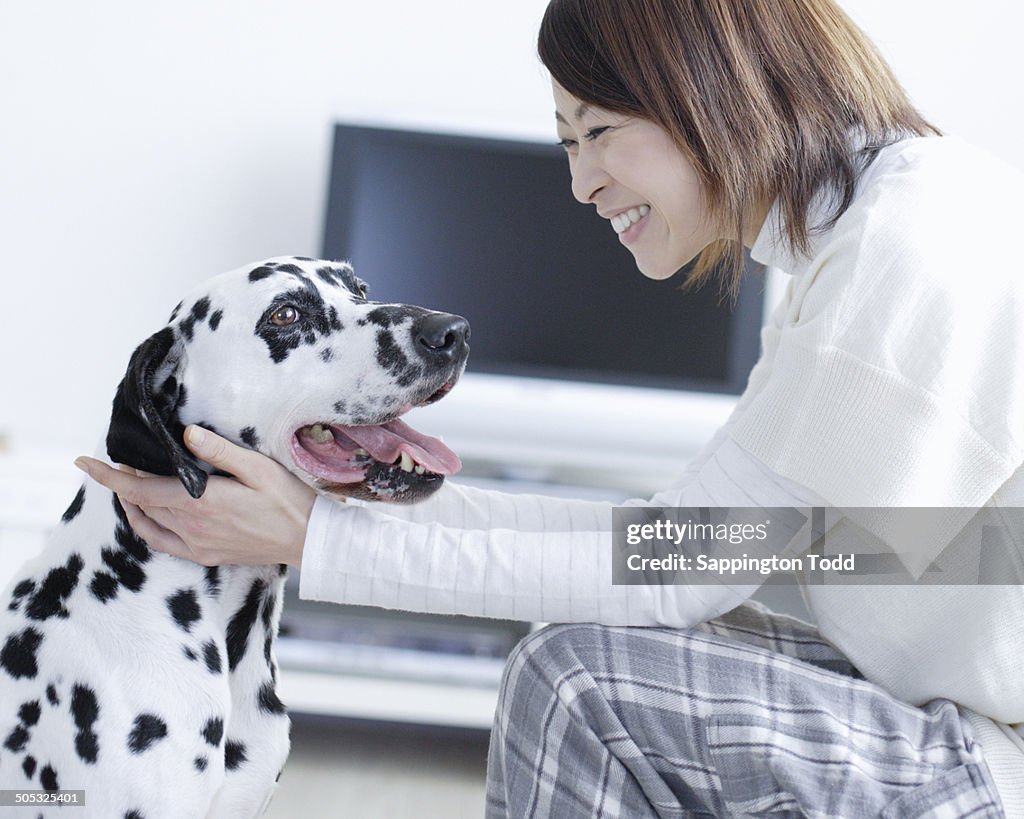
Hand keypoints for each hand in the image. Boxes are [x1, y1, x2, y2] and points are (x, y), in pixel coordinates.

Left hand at [74, 425, 316, 567]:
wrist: (308, 541)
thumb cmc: (288, 501)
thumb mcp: (259, 468)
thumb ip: (220, 452)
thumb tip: (185, 435)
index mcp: (201, 502)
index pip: (140, 487)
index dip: (109, 475)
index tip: (84, 462)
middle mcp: (192, 526)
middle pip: (140, 503)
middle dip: (121, 482)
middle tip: (115, 462)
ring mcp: (197, 544)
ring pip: (147, 522)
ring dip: (132, 502)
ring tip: (127, 484)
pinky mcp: (205, 555)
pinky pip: (162, 542)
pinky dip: (145, 526)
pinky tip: (148, 515)